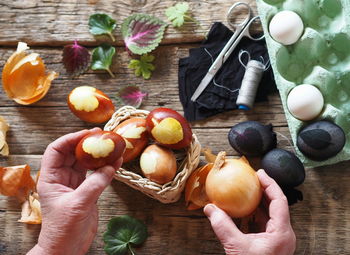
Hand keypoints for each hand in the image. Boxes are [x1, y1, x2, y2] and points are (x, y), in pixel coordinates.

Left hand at [28, 128, 121, 254]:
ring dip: (98, 155)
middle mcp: (62, 178)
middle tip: (102, 135)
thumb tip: (110, 167)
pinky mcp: (87, 191)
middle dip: (86, 143)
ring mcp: (75, 184)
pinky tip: (117, 162)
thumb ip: (95, 184)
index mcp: (50, 178)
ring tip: (112, 146)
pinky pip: (97, 175)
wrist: (66, 248)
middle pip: (73, 153)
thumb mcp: (78, 204)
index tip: (86, 134)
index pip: (56, 150)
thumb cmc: (62, 229)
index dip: (70, 139)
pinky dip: (106, 168)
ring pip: (86, 163)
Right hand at [204, 169, 295, 254]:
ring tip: (248, 190)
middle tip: (253, 178)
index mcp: (282, 233)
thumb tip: (210, 208)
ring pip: (272, 214)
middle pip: (277, 205)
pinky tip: (245, 210)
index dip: (270, 184)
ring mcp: (279, 240)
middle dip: (264, 190)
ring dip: (260, 201)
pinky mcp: (272, 244)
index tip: (259, 173)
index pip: (279, 200)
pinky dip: (256, 214)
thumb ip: (223, 226)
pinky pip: (266, 223)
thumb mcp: (236, 247)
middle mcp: (284, 234)